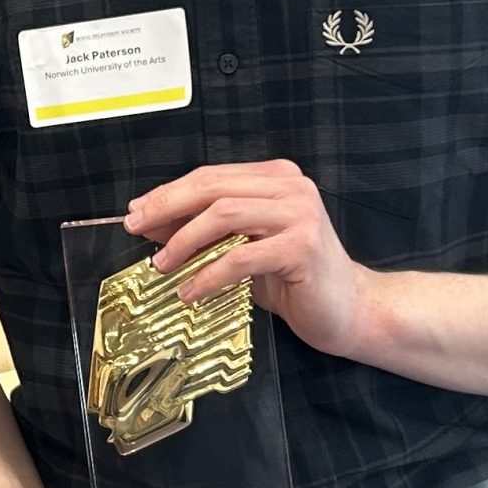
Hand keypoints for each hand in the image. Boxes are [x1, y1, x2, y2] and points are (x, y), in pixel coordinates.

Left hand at [127, 161, 367, 360]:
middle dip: (167, 207)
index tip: (137, 212)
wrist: (350, 310)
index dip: (169, 193)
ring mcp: (299, 214)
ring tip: (163, 266)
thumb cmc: (295, 280)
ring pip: (224, 214)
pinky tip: (191, 291)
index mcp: (276, 177)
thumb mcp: (243, 247)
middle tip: (136, 229)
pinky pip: (241, 257)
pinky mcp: (302, 247)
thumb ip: (206, 230)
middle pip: (213, 188)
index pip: (211, 177)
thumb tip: (152, 223)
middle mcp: (290, 187)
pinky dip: (208, 274)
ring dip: (184, 241)